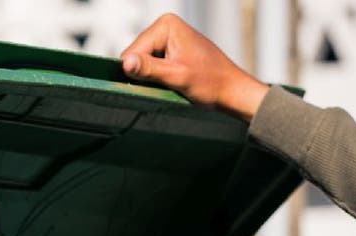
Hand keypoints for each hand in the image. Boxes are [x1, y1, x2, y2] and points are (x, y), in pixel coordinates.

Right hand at [120, 13, 268, 122]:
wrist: (231, 90)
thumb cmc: (211, 82)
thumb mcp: (176, 76)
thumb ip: (148, 69)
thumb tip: (125, 63)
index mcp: (166, 25)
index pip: (133, 52)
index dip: (139, 72)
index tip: (160, 81)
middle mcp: (165, 26)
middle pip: (136, 55)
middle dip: (146, 73)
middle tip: (168, 82)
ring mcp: (168, 37)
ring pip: (141, 62)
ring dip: (152, 76)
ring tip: (172, 81)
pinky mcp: (170, 49)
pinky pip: (151, 65)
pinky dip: (157, 76)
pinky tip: (172, 80)